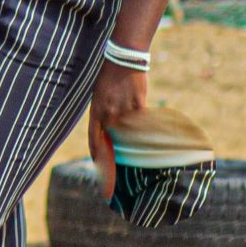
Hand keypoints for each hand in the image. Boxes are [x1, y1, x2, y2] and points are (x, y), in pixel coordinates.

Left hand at [87, 61, 149, 199]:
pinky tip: (151, 147)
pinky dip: (146, 137)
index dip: (97, 159)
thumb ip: (104, 116)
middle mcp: (109, 114)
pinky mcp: (138, 107)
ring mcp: (124, 111)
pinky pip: (142, 127)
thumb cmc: (110, 79)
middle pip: (112, 146)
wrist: (123, 60)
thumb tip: (110, 134)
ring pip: (129, 139)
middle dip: (112, 167)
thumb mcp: (100, 98)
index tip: (100, 172)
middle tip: (112, 186)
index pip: (94, 141)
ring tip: (137, 169)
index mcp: (96, 112)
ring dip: (133, 154)